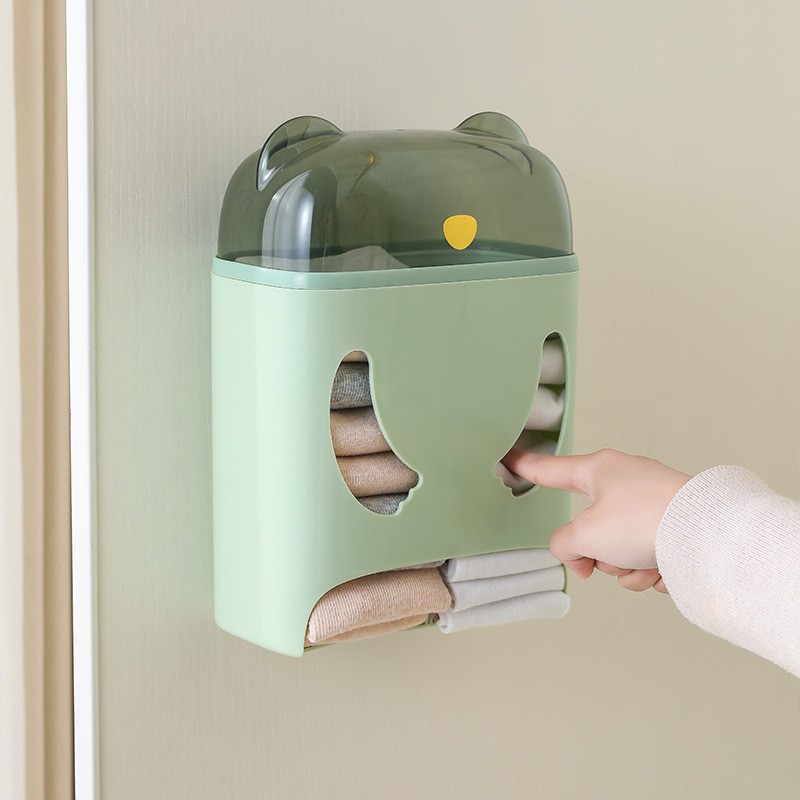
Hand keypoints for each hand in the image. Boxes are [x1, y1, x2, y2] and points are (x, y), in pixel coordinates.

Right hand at [501, 448, 690, 592]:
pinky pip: (644, 558)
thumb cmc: (646, 519)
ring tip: (642, 562)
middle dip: (596, 551)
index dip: (526, 467)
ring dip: (624, 566)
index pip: (551, 470)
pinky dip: (650, 570)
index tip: (511, 458)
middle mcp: (625, 482)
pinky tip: (664, 568)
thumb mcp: (584, 534)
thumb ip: (563, 545)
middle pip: (589, 526)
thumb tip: (576, 555)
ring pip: (617, 548)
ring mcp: (651, 505)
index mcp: (599, 470)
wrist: (705, 536)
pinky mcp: (673, 527)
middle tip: (600, 559)